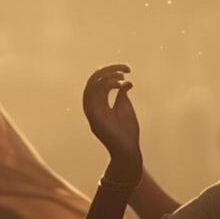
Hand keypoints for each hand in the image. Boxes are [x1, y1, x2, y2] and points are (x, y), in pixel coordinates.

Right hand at [82, 64, 141, 179]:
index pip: (96, 83)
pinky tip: (119, 84)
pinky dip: (105, 86)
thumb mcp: (124, 107)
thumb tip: (126, 82)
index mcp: (97, 105)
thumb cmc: (127, 131)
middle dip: (107, 71)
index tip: (123, 70)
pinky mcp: (94, 117)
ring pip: (91, 87)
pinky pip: (94, 96)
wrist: (128, 149)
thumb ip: (121, 94)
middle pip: (92, 82)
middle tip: (125, 69)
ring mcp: (91, 113)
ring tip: (123, 76)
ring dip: (107, 77)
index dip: (107, 73)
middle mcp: (91, 107)